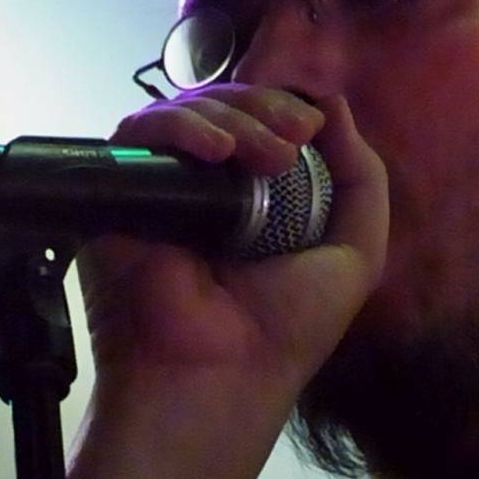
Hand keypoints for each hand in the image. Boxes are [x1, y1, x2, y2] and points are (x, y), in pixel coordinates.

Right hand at [75, 85, 387, 402]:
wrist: (222, 375)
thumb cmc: (287, 330)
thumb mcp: (355, 256)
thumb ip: (361, 180)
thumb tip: (332, 103)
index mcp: (254, 201)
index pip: (260, 123)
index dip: (284, 109)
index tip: (310, 126)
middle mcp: (204, 189)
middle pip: (225, 108)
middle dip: (265, 107)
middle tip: (291, 137)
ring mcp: (160, 188)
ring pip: (186, 112)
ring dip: (232, 117)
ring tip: (263, 156)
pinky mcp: (117, 193)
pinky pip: (139, 135)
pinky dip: (178, 126)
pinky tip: (213, 151)